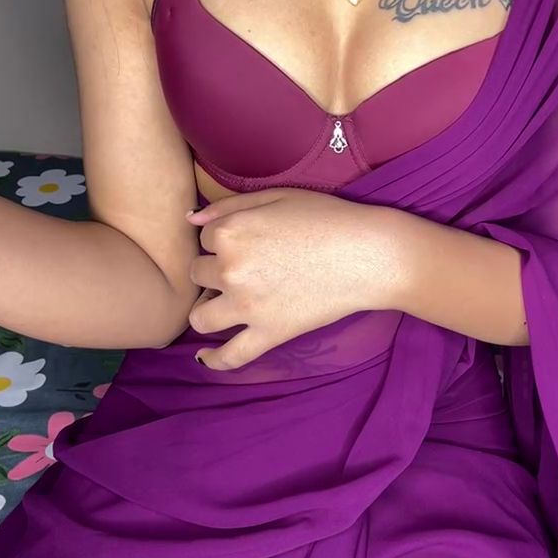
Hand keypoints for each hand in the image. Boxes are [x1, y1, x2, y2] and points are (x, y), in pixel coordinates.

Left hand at [185, 188, 403, 369]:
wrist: (367, 254)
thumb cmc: (327, 218)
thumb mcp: (276, 197)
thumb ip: (228, 206)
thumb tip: (190, 220)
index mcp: (231, 233)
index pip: (206, 240)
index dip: (224, 240)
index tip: (247, 242)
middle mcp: (230, 270)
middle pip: (198, 274)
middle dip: (214, 270)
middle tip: (244, 269)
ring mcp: (247, 307)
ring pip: (201, 317)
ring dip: (206, 310)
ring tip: (224, 304)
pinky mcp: (268, 334)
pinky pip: (230, 356)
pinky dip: (214, 360)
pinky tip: (206, 357)